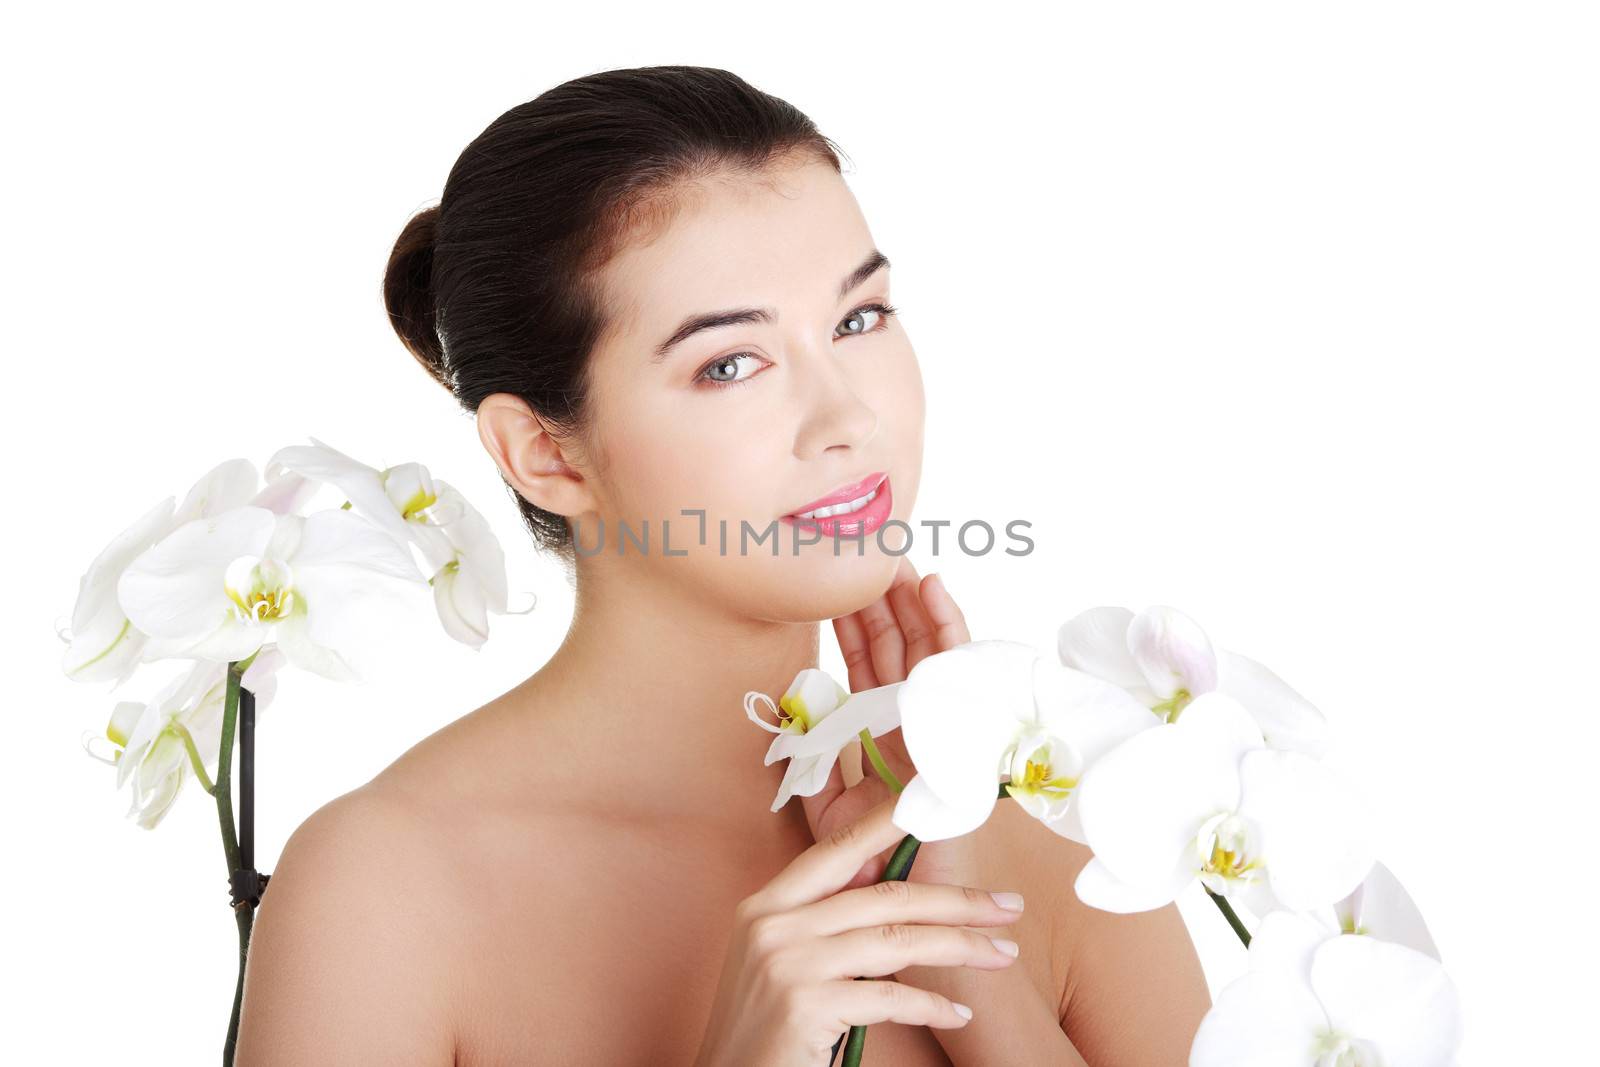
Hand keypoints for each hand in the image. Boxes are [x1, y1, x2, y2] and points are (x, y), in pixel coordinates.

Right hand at [691, 795, 1023, 1066]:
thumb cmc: (764, 1028)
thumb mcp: (780, 959)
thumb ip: (824, 922)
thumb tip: (890, 886)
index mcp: (766, 905)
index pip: (836, 852)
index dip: (885, 825)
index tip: (934, 810)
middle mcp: (774, 925)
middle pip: (884, 896)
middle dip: (956, 899)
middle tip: (1007, 905)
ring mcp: (788, 963)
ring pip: (896, 940)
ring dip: (960, 946)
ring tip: (1002, 954)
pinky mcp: (805, 1005)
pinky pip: (888, 997)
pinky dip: (930, 1004)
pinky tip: (959, 1012)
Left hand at [798, 557, 982, 890]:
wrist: (912, 913)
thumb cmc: (872, 869)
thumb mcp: (829, 810)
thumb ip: (818, 761)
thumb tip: (802, 711)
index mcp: (885, 738)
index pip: (869, 669)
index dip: (857, 626)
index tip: (840, 584)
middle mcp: (916, 726)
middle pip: (899, 649)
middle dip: (883, 602)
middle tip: (868, 551)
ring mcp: (943, 727)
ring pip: (927, 650)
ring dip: (912, 601)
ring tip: (898, 557)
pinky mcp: (965, 732)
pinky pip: (960, 672)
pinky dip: (948, 626)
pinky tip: (933, 588)